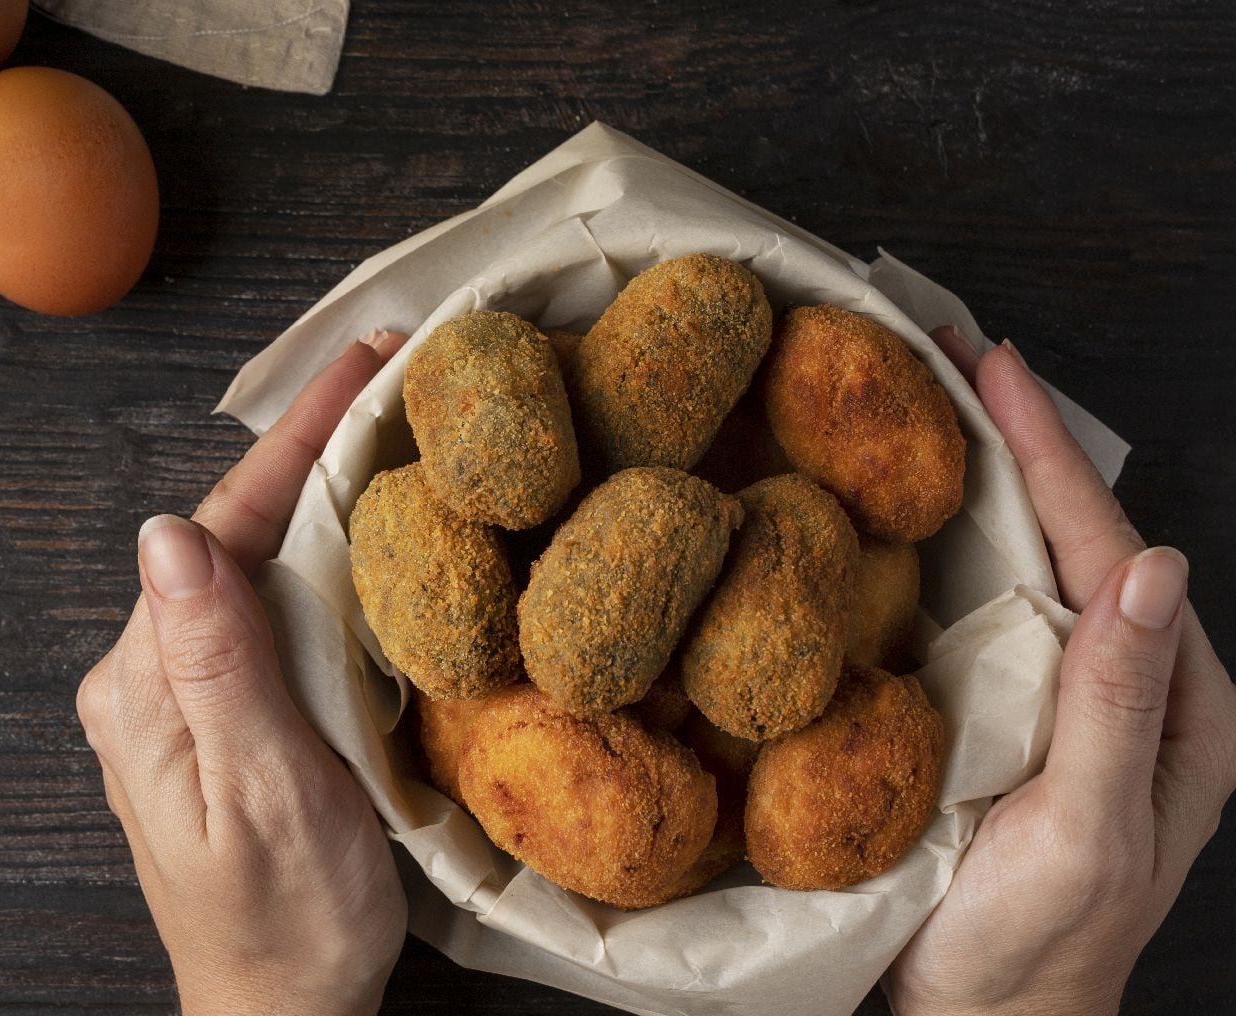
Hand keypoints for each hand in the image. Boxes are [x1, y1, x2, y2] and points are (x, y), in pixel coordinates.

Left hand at [77, 330, 410, 1015]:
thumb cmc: (285, 924)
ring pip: (247, 565)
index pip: (219, 529)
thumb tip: (167, 535)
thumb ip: (217, 666)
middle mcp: (144, 679)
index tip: (364, 362)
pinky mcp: (213, 714)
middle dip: (309, 448)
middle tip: (392, 372)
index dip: (295, 439)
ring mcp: (176, 696)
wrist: (278, 1013)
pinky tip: (358, 528)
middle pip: (229, 533)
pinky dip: (313, 556)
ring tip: (385, 423)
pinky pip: (260, 610)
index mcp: (142, 688)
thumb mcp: (263, 794)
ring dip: (314, 493)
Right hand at [885, 329, 1235, 1014]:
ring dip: (977, 473)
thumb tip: (1149, 565)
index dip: (1046, 448)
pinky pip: (985, 609)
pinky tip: (904, 506)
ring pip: (1027, 560)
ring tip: (923, 398)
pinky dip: (946, 540)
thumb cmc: (1034, 947)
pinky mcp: (1007, 717)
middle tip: (943, 349)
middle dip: (1012, 434)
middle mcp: (1126, 682)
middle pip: (1071, 532)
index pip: (1105, 545)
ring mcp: (1065, 698)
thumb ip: (1121, 707)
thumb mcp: (1087, 833)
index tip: (990, 363)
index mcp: (1172, 702)